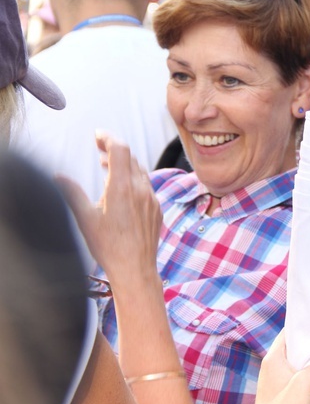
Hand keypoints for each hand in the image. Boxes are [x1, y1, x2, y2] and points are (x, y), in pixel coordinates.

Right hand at [55, 132, 161, 286]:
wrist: (135, 268)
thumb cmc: (109, 246)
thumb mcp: (85, 218)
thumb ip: (72, 193)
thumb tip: (58, 178)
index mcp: (122, 188)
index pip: (120, 149)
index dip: (108, 138)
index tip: (98, 135)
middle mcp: (141, 190)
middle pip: (131, 157)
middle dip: (114, 149)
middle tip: (99, 148)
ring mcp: (152, 199)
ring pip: (140, 171)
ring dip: (124, 164)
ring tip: (108, 166)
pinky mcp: (157, 209)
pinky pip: (147, 186)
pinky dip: (135, 179)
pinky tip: (124, 188)